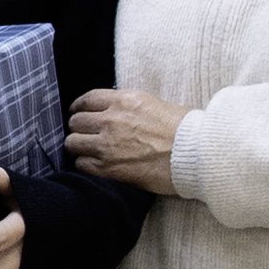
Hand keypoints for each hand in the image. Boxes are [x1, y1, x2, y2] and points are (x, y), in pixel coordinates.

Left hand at [66, 90, 188, 195]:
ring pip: (73, 143)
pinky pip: (82, 164)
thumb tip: (113, 111)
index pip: (87, 100)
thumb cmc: (183, 130)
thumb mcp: (154, 104)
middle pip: (76, 121)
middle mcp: (112, 120)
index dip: (79, 108)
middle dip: (79, 128)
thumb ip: (128, 106)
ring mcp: (108, 145)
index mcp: (124, 100)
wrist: (196, 154)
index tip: (79, 113)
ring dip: (79, 147)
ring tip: (88, 151)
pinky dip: (86, 165)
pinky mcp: (110, 168)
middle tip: (86, 135)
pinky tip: (96, 165)